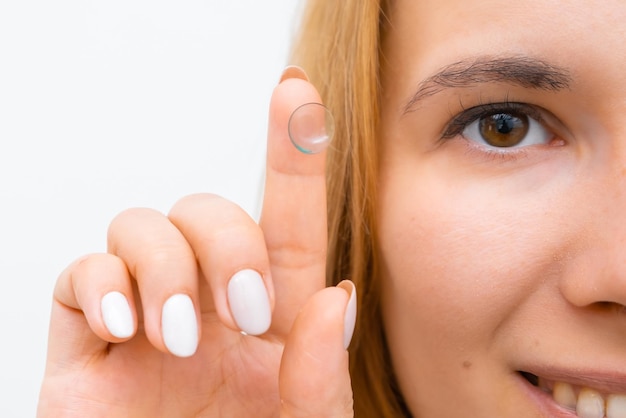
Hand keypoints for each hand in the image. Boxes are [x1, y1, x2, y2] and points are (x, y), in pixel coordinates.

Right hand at [37, 67, 355, 417]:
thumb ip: (321, 377)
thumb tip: (333, 298)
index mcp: (269, 325)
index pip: (287, 226)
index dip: (292, 158)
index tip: (298, 94)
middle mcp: (207, 308)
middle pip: (209, 210)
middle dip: (228, 240)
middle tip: (244, 311)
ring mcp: (143, 320)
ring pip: (141, 226)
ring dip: (165, 266)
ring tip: (181, 335)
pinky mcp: (83, 343)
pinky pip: (78, 274)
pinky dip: (101, 285)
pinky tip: (126, 329)